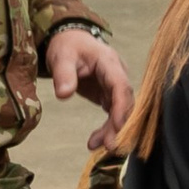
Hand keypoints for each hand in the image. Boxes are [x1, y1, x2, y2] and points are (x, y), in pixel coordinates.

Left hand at [47, 25, 133, 149]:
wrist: (71, 42)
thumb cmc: (68, 47)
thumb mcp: (62, 57)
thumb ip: (64, 74)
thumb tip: (64, 95)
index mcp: (109, 63)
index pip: (121, 86)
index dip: (122, 107)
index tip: (117, 127)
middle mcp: (118, 75)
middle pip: (126, 102)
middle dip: (120, 125)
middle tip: (110, 146)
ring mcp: (115, 86)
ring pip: (122, 111)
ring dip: (113, 130)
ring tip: (96, 146)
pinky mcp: (110, 95)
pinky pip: (114, 114)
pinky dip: (107, 128)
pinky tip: (95, 142)